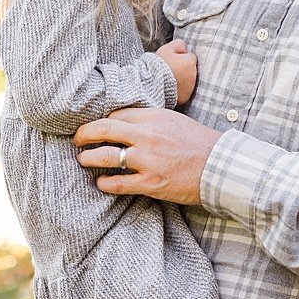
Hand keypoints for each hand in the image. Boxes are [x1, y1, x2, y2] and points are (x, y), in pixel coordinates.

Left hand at [74, 107, 223, 204]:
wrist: (221, 166)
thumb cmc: (199, 143)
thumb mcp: (175, 121)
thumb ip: (150, 120)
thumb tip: (125, 123)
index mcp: (155, 116)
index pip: (116, 114)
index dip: (100, 121)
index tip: (93, 127)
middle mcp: (148, 135)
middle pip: (104, 129)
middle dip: (84, 134)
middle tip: (77, 139)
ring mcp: (148, 160)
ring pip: (105, 156)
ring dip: (88, 158)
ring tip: (82, 160)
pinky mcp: (151, 183)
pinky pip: (118, 183)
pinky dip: (105, 183)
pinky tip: (101, 183)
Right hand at [154, 39, 196, 104]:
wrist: (150, 85)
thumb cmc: (157, 66)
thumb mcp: (166, 49)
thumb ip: (178, 44)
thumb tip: (184, 48)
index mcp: (190, 62)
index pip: (190, 56)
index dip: (181, 57)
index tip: (172, 60)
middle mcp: (193, 75)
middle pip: (190, 69)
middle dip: (183, 69)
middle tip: (169, 70)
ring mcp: (190, 87)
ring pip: (188, 80)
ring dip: (182, 79)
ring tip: (168, 79)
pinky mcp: (186, 97)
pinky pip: (184, 91)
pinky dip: (179, 89)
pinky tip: (169, 87)